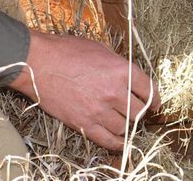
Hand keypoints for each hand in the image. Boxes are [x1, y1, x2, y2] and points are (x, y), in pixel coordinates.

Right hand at [9, 31, 160, 149]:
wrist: (37, 63)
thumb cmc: (67, 51)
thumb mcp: (101, 49)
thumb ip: (118, 64)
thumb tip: (129, 76)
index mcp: (122, 71)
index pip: (149, 89)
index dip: (155, 99)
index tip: (156, 103)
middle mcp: (114, 92)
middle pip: (139, 111)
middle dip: (141, 112)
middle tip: (138, 112)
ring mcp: (98, 110)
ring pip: (125, 127)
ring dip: (127, 125)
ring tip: (126, 122)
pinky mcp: (83, 123)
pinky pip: (106, 139)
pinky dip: (116, 143)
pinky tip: (120, 142)